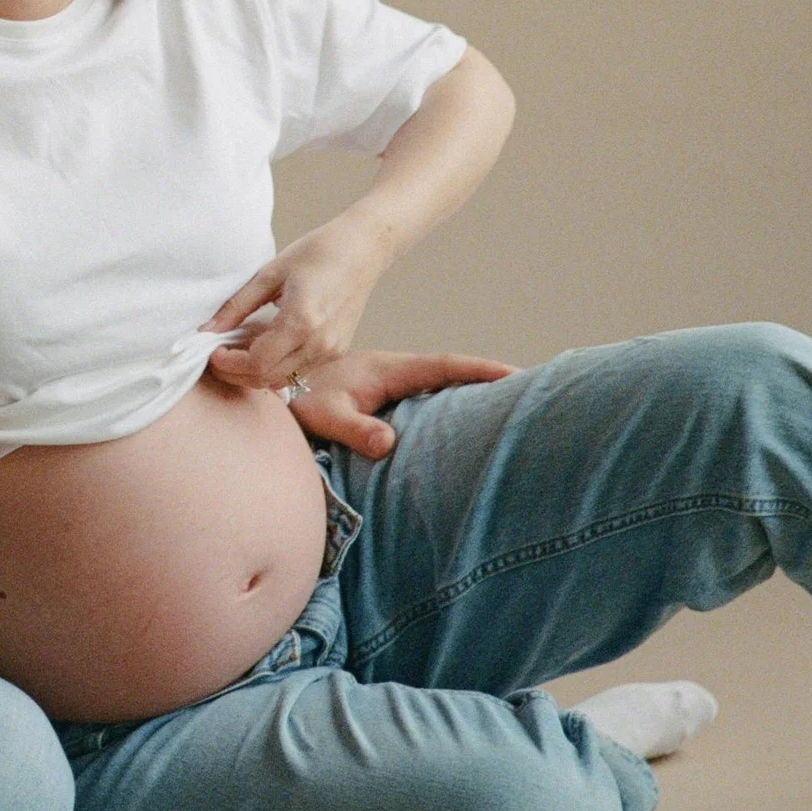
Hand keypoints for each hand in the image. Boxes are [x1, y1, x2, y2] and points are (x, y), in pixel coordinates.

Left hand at [201, 216, 394, 390]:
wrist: (363, 249)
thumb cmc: (318, 252)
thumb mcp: (269, 273)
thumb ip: (237, 305)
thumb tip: (208, 329)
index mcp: (301, 322)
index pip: (257, 363)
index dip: (229, 364)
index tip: (212, 352)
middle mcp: (320, 343)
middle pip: (268, 379)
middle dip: (236, 373)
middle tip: (218, 356)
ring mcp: (331, 350)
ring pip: (283, 379)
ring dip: (255, 372)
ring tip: (239, 349)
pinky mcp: (337, 351)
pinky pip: (298, 370)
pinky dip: (275, 366)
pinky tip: (263, 346)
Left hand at [286, 349, 515, 457]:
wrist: (276, 392)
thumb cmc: (297, 402)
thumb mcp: (323, 414)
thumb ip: (353, 427)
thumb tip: (388, 443)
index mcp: (389, 370)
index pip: (444, 366)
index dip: (480, 370)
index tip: (517, 373)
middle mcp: (397, 376)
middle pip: (453, 376)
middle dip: (491, 381)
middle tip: (536, 389)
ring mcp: (393, 388)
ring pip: (441, 389)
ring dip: (473, 395)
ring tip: (515, 409)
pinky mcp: (386, 403)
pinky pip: (426, 403)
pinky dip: (449, 407)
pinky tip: (467, 427)